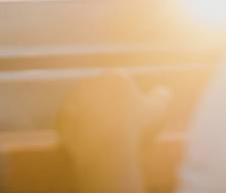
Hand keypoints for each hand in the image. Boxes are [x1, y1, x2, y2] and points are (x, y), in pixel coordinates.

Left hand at [57, 72, 170, 192]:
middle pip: (104, 95)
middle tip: (119, 133)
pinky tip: (90, 144)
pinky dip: (80, 132)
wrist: (104, 149)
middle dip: (110, 109)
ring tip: (104, 140)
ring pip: (88, 108)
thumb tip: (163, 91)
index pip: (124, 87)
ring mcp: (75, 97)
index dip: (130, 105)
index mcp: (116, 77)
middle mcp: (93, 81)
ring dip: (94, 120)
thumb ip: (162, 97)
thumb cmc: (135, 129)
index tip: (133, 122)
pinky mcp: (62, 115)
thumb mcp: (157, 111)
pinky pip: (73, 123)